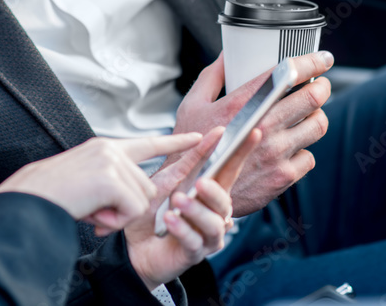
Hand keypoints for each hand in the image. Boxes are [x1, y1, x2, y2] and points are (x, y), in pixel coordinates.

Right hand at [0, 134, 202, 231]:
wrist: (30, 200)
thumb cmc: (53, 196)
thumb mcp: (88, 182)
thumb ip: (113, 182)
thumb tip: (136, 200)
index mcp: (106, 149)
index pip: (149, 144)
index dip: (177, 143)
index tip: (201, 136)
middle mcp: (111, 150)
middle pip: (147, 187)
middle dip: (127, 209)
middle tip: (96, 211)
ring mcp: (112, 161)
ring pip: (141, 201)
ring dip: (118, 217)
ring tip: (90, 210)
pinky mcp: (111, 178)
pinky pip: (132, 211)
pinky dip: (115, 221)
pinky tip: (93, 214)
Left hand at [125, 127, 260, 290]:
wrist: (133, 246)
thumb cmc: (152, 212)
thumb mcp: (167, 181)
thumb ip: (189, 162)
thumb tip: (213, 134)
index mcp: (210, 193)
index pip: (230, 171)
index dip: (242, 153)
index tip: (253, 132)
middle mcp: (214, 214)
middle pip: (224, 201)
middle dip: (214, 191)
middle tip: (200, 182)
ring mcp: (206, 236)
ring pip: (213, 223)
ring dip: (196, 210)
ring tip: (178, 201)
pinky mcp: (193, 254)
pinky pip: (193, 241)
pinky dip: (183, 229)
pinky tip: (170, 220)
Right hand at [172, 51, 332, 215]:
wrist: (195, 192)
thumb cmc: (193, 147)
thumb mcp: (192, 105)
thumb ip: (212, 76)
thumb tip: (227, 55)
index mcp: (242, 104)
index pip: (287, 75)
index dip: (312, 63)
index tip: (323, 59)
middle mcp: (263, 126)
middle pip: (312, 98)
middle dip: (322, 87)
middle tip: (320, 85)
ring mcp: (275, 153)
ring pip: (317, 125)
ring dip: (316, 116)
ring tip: (308, 115)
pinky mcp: (282, 176)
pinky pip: (309, 157)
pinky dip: (303, 150)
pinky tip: (290, 148)